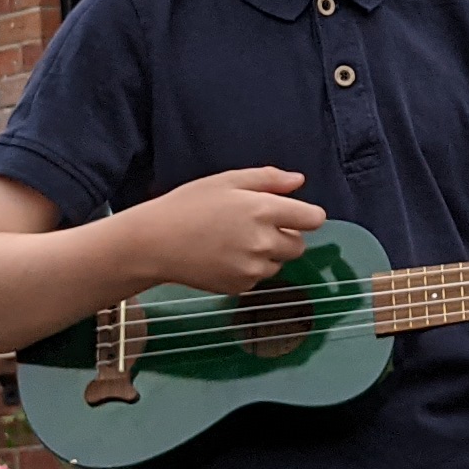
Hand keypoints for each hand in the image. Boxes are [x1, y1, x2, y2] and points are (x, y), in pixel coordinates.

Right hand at [122, 167, 328, 293]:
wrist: (154, 243)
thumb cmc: (188, 205)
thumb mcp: (227, 181)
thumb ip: (268, 180)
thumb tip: (299, 181)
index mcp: (264, 211)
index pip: (314, 219)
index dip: (306, 215)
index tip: (293, 214)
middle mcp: (264, 243)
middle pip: (299, 245)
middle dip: (286, 236)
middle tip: (255, 226)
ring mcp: (252, 269)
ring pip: (278, 264)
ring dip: (267, 255)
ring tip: (234, 241)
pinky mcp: (240, 288)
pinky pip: (258, 279)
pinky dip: (249, 270)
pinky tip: (223, 257)